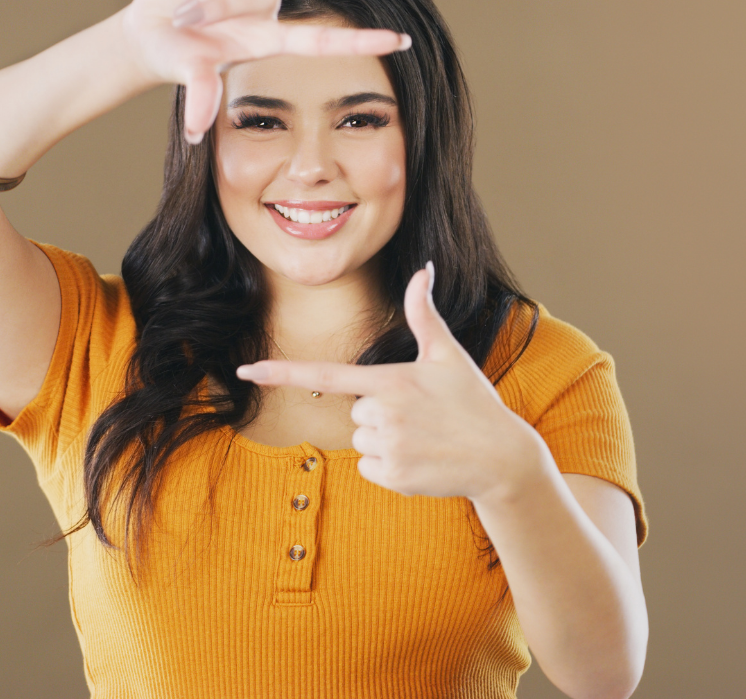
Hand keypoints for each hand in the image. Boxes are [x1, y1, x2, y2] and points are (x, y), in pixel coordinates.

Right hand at [120, 0, 410, 143]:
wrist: (150, 33)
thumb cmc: (176, 60)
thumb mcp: (190, 77)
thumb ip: (199, 98)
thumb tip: (194, 133)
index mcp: (270, 42)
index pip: (326, 41)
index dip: (364, 41)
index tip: (403, 41)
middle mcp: (267, 12)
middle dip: (218, 5)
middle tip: (188, 21)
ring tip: (185, 9)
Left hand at [236, 264, 542, 501]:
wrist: (502, 459)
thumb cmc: (474, 402)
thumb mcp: (449, 355)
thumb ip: (424, 314)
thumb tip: (423, 269)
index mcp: (389, 380)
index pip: (322, 373)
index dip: (279, 372)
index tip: (243, 371)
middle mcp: (382, 414)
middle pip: (354, 412)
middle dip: (380, 413)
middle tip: (420, 415)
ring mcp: (387, 447)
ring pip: (361, 440)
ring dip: (385, 440)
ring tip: (424, 437)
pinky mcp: (393, 477)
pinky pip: (369, 467)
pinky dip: (390, 466)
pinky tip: (422, 459)